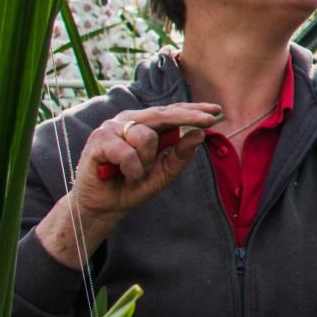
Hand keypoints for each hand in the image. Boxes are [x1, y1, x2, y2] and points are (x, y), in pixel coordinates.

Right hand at [36, 104, 220, 269]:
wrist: (103, 206)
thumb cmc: (132, 186)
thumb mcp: (164, 173)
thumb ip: (180, 155)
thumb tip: (198, 134)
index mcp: (145, 125)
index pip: (172, 112)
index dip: (194, 110)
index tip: (217, 110)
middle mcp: (129, 120)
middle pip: (163, 114)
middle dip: (188, 117)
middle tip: (209, 121)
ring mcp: (112, 127)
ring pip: (146, 136)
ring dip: (146, 162)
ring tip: (134, 174)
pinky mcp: (99, 139)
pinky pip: (127, 153)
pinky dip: (131, 169)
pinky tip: (123, 175)